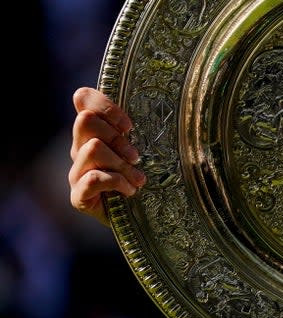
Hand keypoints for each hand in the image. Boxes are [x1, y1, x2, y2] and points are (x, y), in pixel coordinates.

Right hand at [69, 86, 144, 226]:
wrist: (144, 218)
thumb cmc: (150, 178)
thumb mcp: (151, 149)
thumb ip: (147, 129)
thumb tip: (170, 107)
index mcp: (95, 132)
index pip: (83, 99)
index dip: (105, 105)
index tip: (129, 126)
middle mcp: (80, 148)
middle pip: (86, 121)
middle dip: (117, 137)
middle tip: (136, 156)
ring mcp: (77, 172)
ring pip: (93, 149)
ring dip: (122, 165)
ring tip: (139, 180)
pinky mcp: (78, 196)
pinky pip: (93, 178)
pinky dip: (117, 183)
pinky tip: (130, 191)